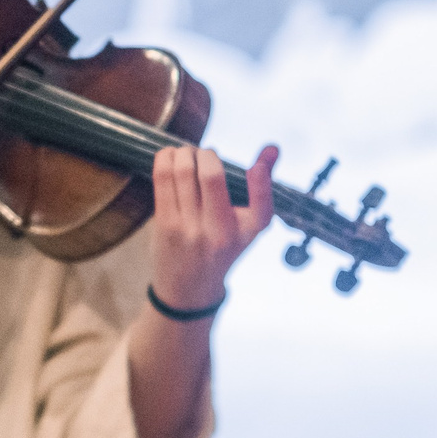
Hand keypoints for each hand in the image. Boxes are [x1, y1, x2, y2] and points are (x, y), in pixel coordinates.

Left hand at [147, 143, 278, 312]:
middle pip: (212, 176)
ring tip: (186, 154)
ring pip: (183, 171)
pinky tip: (170, 156)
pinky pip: (162, 178)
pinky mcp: (165, 224)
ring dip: (184, 152)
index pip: (262, 207)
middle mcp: (220, 232)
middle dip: (206, 153)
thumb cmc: (222, 249)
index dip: (260, 182)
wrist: (189, 289)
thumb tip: (273, 148)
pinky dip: (166, 158)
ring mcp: (190, 228)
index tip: (255, 167)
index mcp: (247, 232)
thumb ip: (259, 186)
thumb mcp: (247, 226)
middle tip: (204, 155)